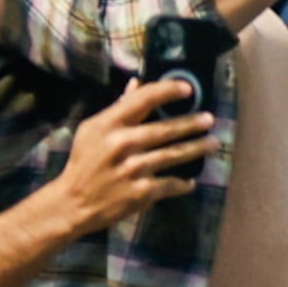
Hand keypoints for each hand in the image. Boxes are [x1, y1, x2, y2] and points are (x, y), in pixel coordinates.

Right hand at [48, 78, 213, 234]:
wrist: (73, 203)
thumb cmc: (86, 163)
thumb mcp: (93, 131)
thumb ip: (118, 109)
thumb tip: (137, 83)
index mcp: (107, 125)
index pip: (142, 100)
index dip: (167, 90)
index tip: (188, 88)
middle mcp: (121, 145)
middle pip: (164, 129)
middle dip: (191, 123)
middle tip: (210, 119)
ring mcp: (132, 169)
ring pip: (173, 155)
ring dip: (197, 148)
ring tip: (213, 143)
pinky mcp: (141, 192)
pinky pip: (171, 184)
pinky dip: (183, 183)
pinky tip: (191, 181)